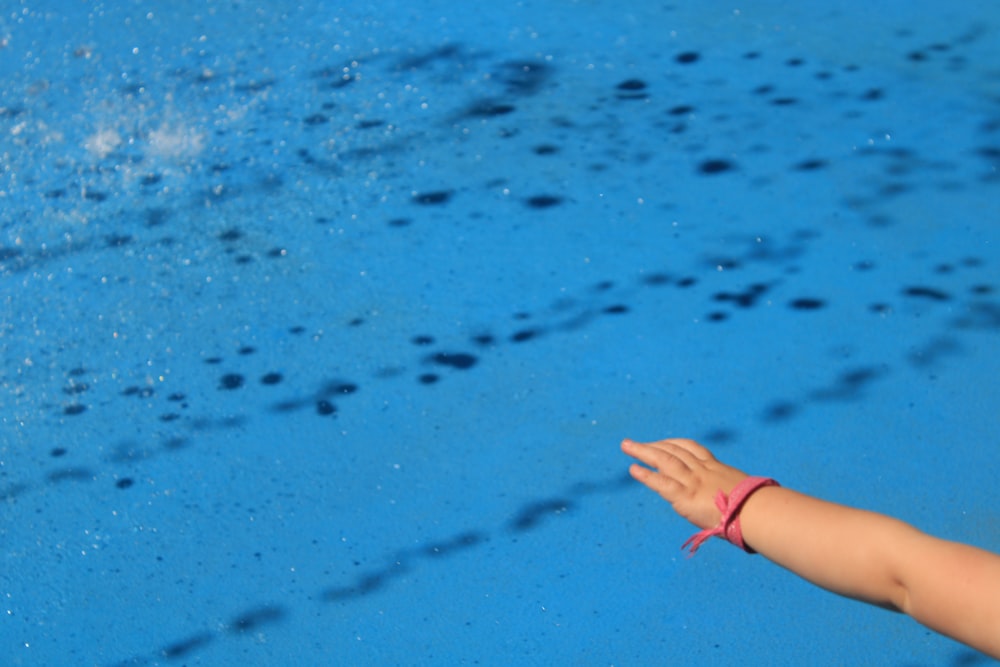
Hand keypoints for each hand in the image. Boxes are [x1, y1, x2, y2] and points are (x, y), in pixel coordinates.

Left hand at [621, 438, 749, 529]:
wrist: (758, 513)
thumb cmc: (758, 508)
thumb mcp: (744, 493)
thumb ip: (734, 495)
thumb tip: (741, 508)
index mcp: (717, 468)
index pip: (693, 449)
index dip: (675, 444)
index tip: (664, 442)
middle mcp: (703, 470)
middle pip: (674, 450)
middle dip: (653, 444)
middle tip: (633, 442)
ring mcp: (693, 482)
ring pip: (664, 460)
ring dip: (643, 451)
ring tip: (626, 446)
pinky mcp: (686, 496)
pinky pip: (661, 483)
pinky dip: (646, 475)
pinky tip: (633, 469)